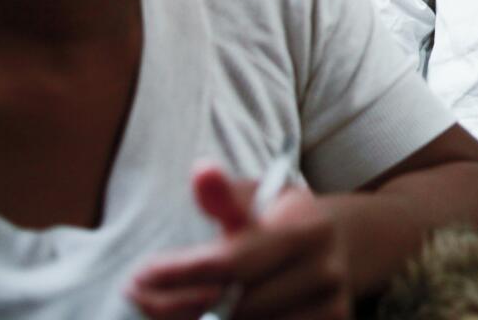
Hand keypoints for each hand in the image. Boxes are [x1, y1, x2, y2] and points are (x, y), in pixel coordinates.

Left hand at [126, 164, 349, 319]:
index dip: (178, 274)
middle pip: (233, 307)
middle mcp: (325, 273)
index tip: (138, 276)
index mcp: (310, 230)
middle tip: (140, 297)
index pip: (231, 263)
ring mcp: (329, 309)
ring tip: (166, 311)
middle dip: (175, 306)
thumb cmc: (282, 224)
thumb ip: (226, 195)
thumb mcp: (259, 199)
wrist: (339, 251)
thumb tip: (201, 171)